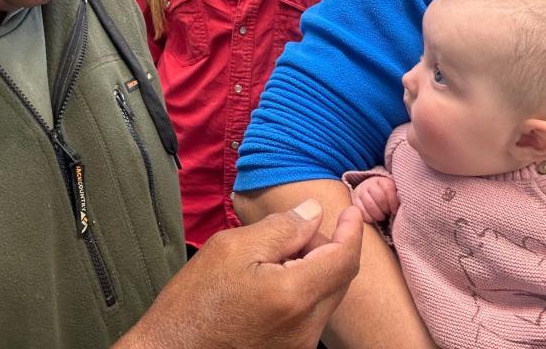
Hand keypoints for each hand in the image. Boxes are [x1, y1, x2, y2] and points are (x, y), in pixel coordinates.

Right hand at [117, 199, 362, 348]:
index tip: (351, 210)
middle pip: (340, 279)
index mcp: (295, 296)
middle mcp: (306, 328)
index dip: (352, 229)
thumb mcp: (231, 249)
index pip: (345, 258)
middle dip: (329, 247)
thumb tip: (314, 213)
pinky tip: (273, 281)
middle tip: (300, 228)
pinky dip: (304, 292)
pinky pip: (310, 317)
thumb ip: (280, 229)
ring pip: (326, 298)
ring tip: (279, 254)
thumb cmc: (193, 304)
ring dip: (315, 269)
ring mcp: (299, 347)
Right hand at [352, 176, 398, 224]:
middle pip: (380, 198)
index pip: (388, 189)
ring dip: (378, 214)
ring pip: (370, 205)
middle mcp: (369, 184)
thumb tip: (401, 199)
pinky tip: (374, 219)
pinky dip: (369, 217)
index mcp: (382, 180)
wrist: (369, 192)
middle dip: (386, 209)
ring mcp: (360, 192)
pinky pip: (361, 211)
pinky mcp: (354, 201)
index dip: (393, 202)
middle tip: (388, 213)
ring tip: (382, 217)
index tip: (395, 210)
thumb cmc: (385, 195)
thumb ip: (398, 195)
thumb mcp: (393, 192)